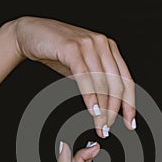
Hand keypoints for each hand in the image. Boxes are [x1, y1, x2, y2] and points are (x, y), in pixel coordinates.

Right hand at [15, 17, 135, 137]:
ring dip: (103, 109)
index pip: (127, 80)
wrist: (32, 33)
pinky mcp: (72, 48)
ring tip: (100, 125)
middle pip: (117, 84)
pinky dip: (90, 96)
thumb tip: (107, 108)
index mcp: (110, 49)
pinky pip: (84, 76)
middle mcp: (103, 44)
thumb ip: (96, 82)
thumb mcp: (83, 68)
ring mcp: (88, 44)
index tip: (130, 123)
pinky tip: (93, 110)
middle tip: (107, 129)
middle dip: (114, 111)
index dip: (130, 104)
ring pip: (102, 82)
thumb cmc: (58, 52)